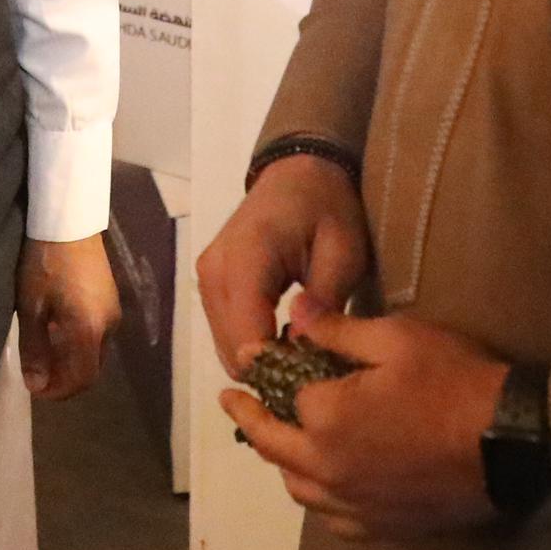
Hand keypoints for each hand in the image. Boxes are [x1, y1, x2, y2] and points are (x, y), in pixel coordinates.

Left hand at [18, 234, 118, 399]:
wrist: (68, 220)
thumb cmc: (45, 263)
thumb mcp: (32, 306)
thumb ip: (35, 348)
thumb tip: (36, 384)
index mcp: (90, 330)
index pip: (82, 378)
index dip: (59, 392)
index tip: (36, 390)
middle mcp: (109, 326)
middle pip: (91, 367)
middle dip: (65, 378)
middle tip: (37, 375)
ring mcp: (113, 311)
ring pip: (95, 350)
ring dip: (71, 360)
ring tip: (44, 352)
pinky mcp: (111, 298)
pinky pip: (97, 333)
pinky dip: (78, 343)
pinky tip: (57, 330)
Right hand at [195, 149, 371, 378]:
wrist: (298, 172)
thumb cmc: (327, 207)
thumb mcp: (343, 249)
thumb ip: (325, 296)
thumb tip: (302, 340)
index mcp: (247, 258)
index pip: (248, 335)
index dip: (280, 367)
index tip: (317, 377)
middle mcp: (214, 272)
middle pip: (233, 349)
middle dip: (272, 370)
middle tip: (315, 371)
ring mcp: (206, 278)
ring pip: (226, 347)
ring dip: (262, 360)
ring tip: (303, 357)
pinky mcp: (209, 284)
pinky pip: (226, 332)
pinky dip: (252, 345)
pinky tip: (285, 342)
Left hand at [217, 305, 510, 541]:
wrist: (510, 443)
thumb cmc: (453, 381)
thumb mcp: (395, 338)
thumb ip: (336, 329)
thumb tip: (292, 312)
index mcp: (325, 420)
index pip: (282, 395)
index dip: (271, 372)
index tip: (255, 359)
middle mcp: (327, 469)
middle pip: (274, 447)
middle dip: (250, 420)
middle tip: (235, 404)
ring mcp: (353, 504)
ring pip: (297, 488)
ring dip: (282, 461)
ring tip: (279, 441)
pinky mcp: (380, 527)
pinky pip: (331, 517)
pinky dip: (317, 497)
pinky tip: (323, 483)